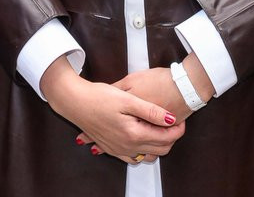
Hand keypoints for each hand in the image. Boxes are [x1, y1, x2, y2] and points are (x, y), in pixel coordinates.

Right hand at [41, 57, 183, 164]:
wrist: (73, 101)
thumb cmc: (98, 96)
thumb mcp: (127, 99)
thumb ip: (150, 110)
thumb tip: (171, 119)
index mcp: (133, 134)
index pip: (166, 137)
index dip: (178, 129)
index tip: (180, 119)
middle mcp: (127, 146)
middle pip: (160, 149)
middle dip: (171, 137)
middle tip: (172, 123)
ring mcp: (118, 149)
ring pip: (148, 155)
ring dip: (157, 145)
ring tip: (158, 129)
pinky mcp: (110, 148)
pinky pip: (132, 157)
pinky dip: (141, 151)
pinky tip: (140, 139)